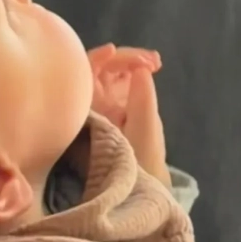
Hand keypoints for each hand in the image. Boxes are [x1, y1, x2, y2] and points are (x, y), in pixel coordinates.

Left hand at [87, 45, 168, 183]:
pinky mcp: (119, 105)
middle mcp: (93, 103)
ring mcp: (106, 104)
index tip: (113, 51)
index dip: (97, 58)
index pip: (84, 75)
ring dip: (133, 62)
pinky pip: (123, 80)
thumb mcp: (144, 132)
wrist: (141, 190)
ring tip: (156, 62)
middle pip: (101, 69)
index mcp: (89, 109)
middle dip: (125, 58)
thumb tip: (141, 70)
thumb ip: (142, 100)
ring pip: (113, 72)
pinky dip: (137, 71)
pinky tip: (153, 67)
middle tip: (153, 61)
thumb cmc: (139, 165)